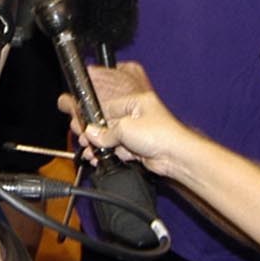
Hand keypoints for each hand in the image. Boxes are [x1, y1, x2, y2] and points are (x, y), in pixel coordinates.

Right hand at [58, 62, 202, 182]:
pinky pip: (120, 149)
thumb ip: (106, 132)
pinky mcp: (140, 148)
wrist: (175, 157)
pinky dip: (111, 154)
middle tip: (86, 141)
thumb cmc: (161, 135)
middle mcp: (139, 116)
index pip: (109, 106)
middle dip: (97, 134)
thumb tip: (92, 134)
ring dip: (102, 147)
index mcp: (137, 102)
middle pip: (110, 124)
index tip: (84, 126)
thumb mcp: (126, 128)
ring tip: (92, 153)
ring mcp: (139, 133)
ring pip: (114, 139)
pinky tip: (101, 158)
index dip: (95, 118)